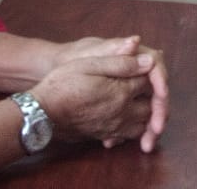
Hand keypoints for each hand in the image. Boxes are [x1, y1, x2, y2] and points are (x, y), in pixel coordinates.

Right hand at [37, 36, 168, 151]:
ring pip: (142, 124)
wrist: (43, 113)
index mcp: (122, 92)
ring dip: (145, 114)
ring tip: (140, 101)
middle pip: (151, 106)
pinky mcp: (104, 135)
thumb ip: (121, 62)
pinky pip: (127, 135)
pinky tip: (123, 118)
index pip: (148, 81)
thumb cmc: (63, 84)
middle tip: (146, 83)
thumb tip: (147, 60)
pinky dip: (131, 127)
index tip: (142, 63)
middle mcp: (123, 113)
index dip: (148, 70)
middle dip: (153, 95)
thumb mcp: (90, 64)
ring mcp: (114, 127)